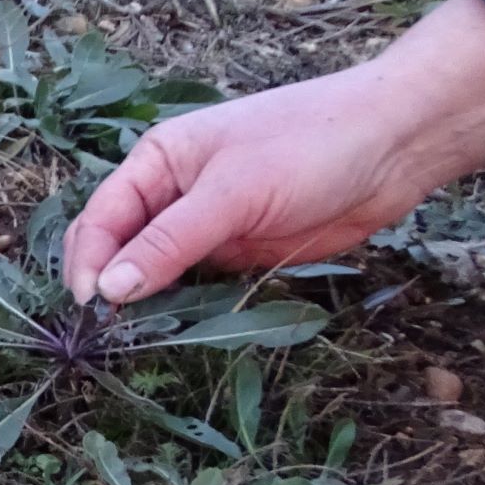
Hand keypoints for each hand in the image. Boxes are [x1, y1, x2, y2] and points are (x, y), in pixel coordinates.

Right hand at [66, 0, 484, 304]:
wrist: (395, 147)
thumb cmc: (310, 145)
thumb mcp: (233, 192)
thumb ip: (169, 242)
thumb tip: (109, 290)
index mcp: (158, 162)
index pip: (102, 217)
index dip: (89, 260)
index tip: (90, 305)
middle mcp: (171, 194)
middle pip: (117, 247)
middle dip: (107, 284)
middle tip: (106, 330)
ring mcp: (204, 225)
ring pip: (153, 272)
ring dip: (144, 303)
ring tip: (136, 338)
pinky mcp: (235, 252)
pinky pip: (194, 286)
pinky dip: (182, 308)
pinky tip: (176, 330)